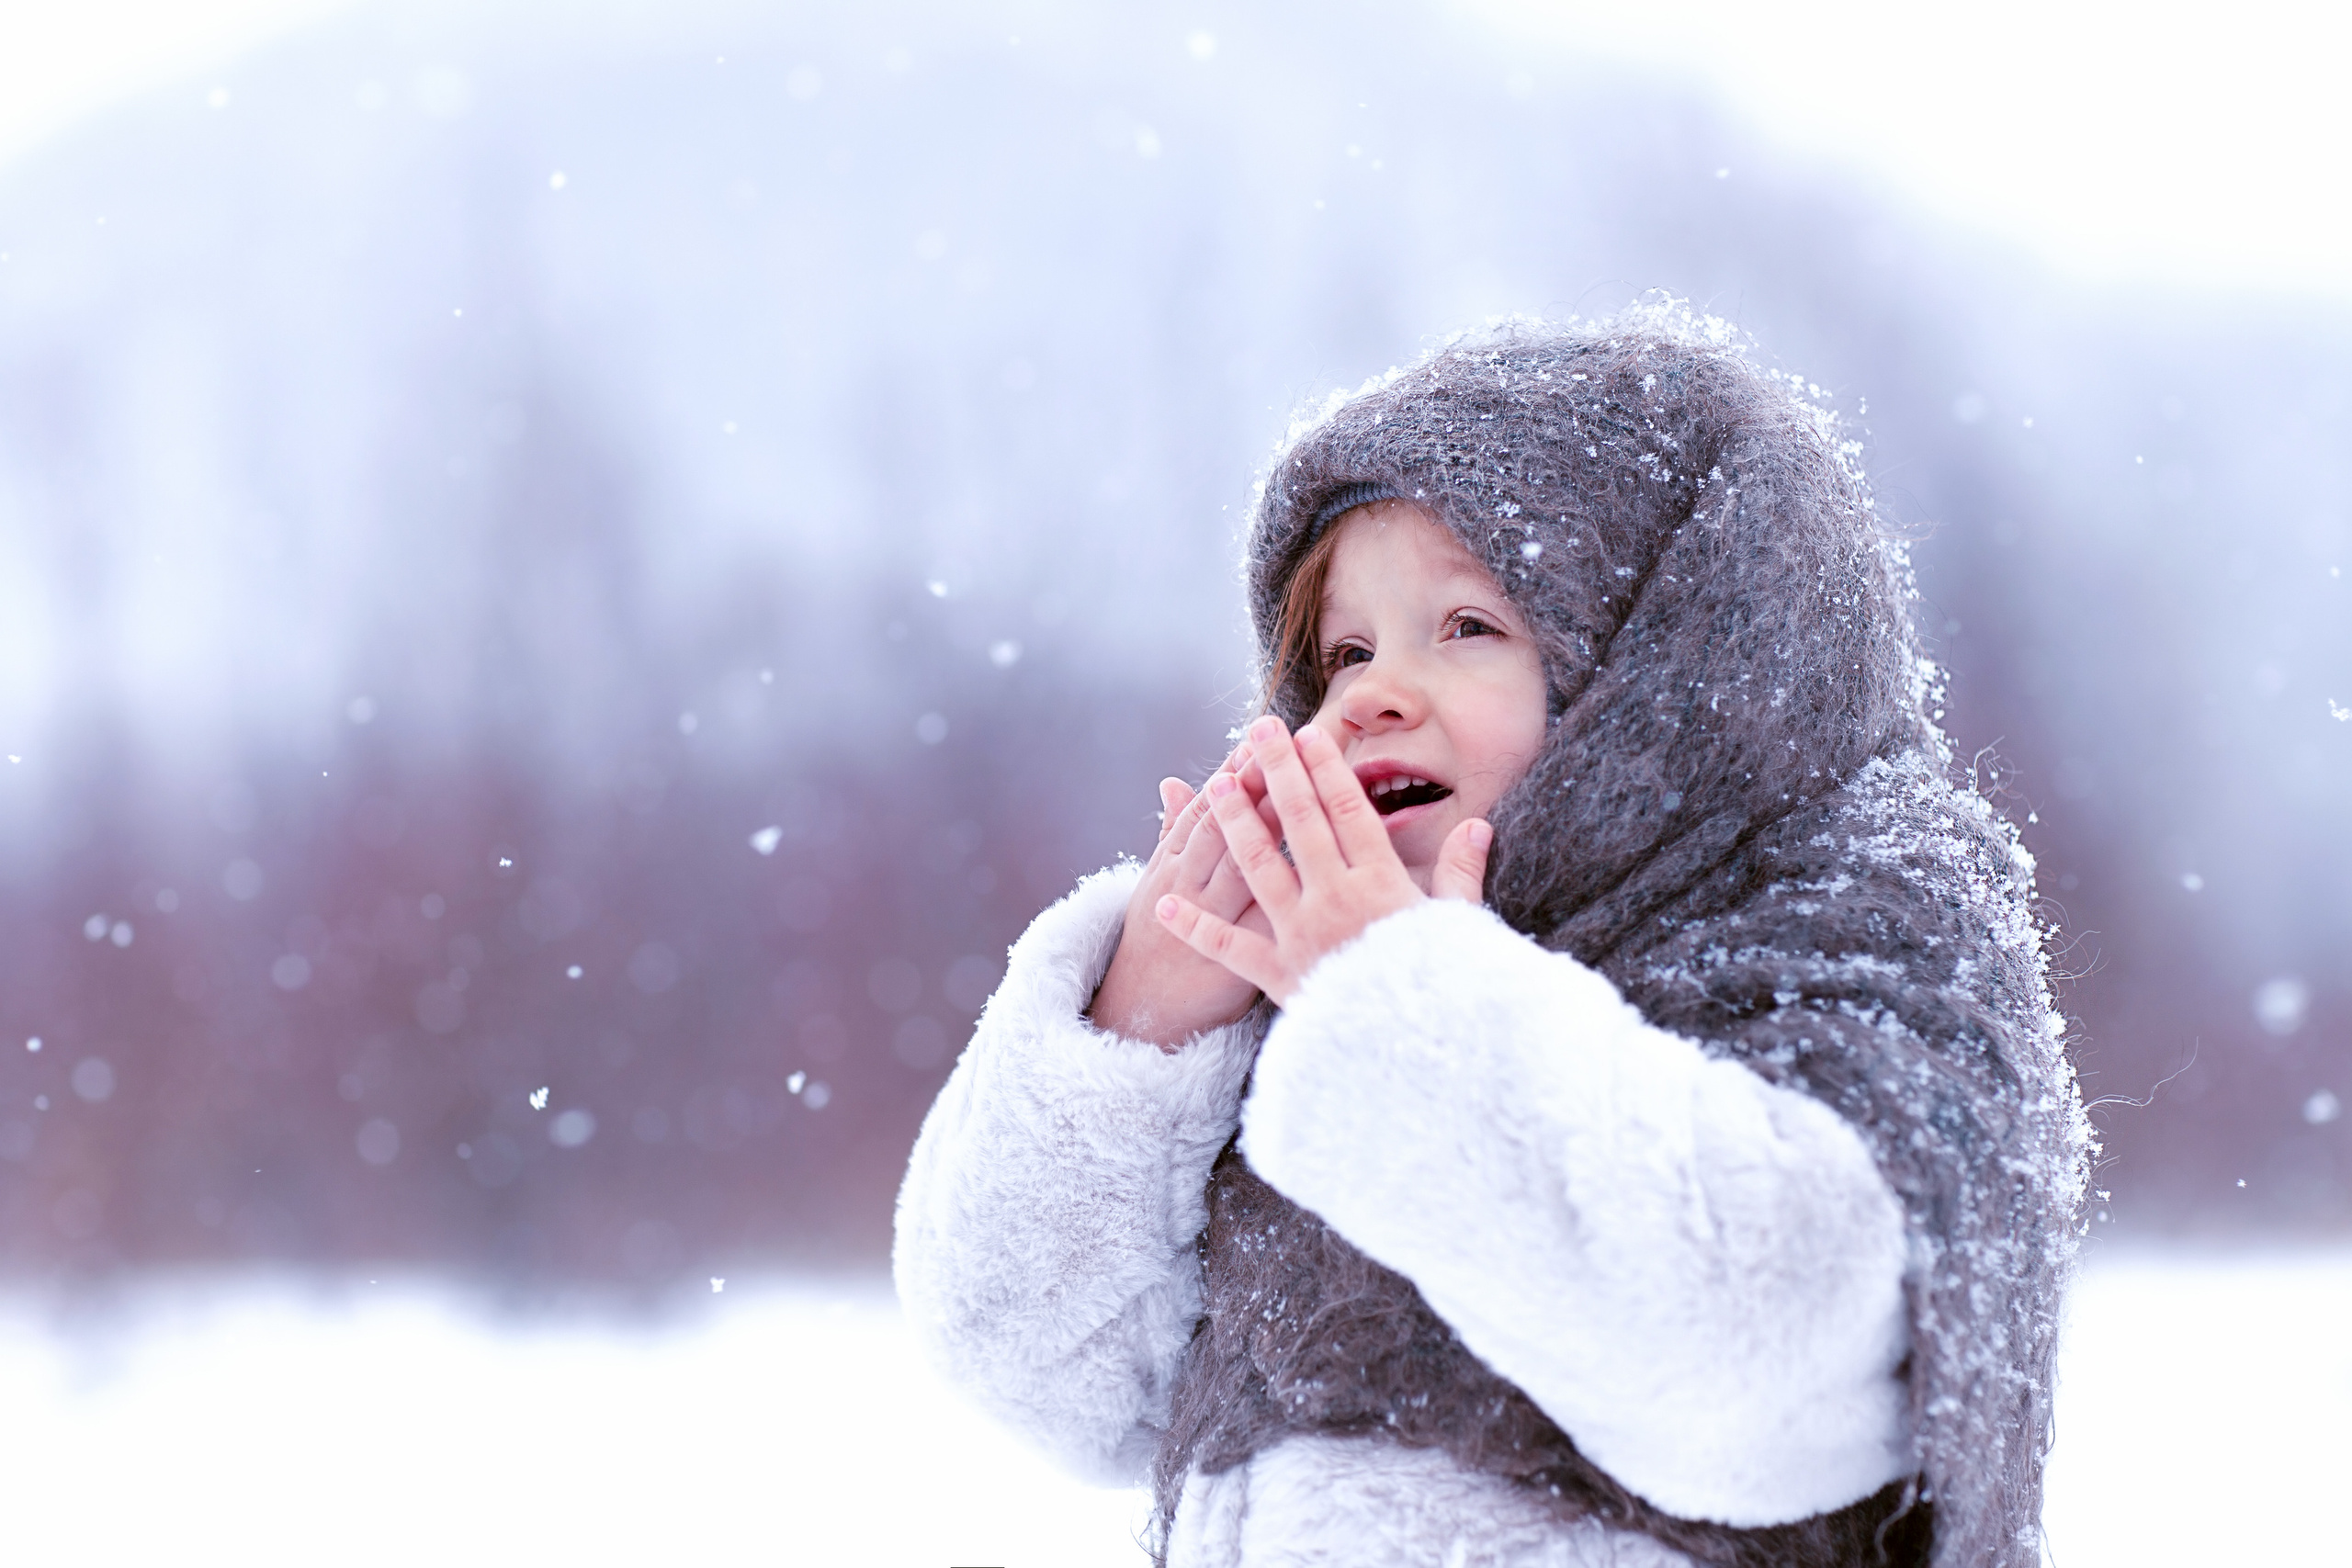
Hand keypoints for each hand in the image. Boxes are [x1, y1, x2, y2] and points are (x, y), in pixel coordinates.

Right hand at [1089, 744, 1279, 1048]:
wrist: (1140, 1013)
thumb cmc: (1156, 944)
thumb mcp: (1157, 883)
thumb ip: (1173, 833)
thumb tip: (1172, 782)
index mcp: (1172, 864)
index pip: (1207, 808)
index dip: (1231, 771)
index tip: (1256, 738)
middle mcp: (1189, 886)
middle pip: (1227, 826)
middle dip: (1253, 784)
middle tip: (1281, 744)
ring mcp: (1214, 922)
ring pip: (1243, 863)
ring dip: (1266, 823)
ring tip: (1292, 784)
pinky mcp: (1238, 959)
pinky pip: (1261, 921)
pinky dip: (1280, 895)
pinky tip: (1306, 868)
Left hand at [1155, 716, 1492, 1004]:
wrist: (1424, 1055)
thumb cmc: (1448, 989)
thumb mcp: (1460, 926)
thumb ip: (1462, 873)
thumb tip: (1479, 826)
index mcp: (1382, 884)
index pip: (1348, 812)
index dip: (1327, 769)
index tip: (1309, 734)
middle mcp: (1337, 900)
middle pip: (1300, 823)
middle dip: (1277, 771)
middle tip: (1258, 731)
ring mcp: (1304, 936)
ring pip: (1260, 866)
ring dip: (1236, 821)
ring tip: (1215, 783)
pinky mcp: (1281, 976)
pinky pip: (1230, 948)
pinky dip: (1195, 927)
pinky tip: (1164, 902)